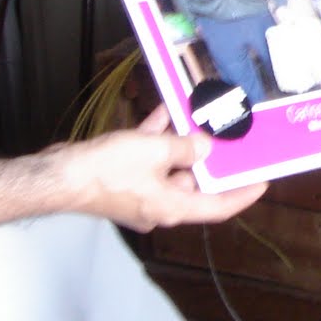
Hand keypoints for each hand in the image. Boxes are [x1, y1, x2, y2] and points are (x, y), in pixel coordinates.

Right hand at [50, 105, 266, 230]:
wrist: (58, 175)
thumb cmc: (107, 169)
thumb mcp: (155, 151)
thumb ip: (185, 148)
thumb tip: (204, 148)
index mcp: (172, 207)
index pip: (218, 207)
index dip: (242, 195)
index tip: (261, 181)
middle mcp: (158, 206)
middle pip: (193, 184)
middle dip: (206, 159)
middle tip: (226, 136)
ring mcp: (139, 195)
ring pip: (168, 168)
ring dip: (179, 143)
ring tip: (196, 117)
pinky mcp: (121, 182)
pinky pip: (146, 160)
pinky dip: (155, 139)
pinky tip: (163, 112)